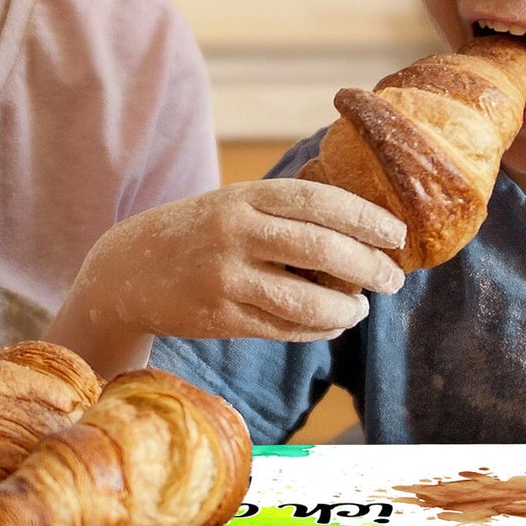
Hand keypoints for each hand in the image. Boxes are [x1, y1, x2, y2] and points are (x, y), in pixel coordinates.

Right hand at [47, 179, 406, 374]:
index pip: (318, 200)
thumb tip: (363, 232)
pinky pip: (283, 328)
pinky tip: (331, 324)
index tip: (396, 234)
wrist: (128, 267)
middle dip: (367, 266)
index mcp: (244, 196)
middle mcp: (234, 232)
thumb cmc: (199, 232)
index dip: (364, 217)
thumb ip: (285, 212)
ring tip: (361, 309)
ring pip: (304, 299)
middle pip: (319, 249)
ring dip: (344, 308)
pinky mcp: (219, 317)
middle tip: (392, 278)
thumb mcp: (234, 204)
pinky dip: (316, 329)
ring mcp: (224, 277)